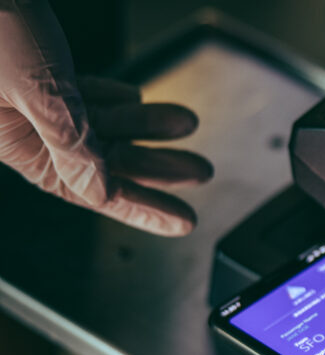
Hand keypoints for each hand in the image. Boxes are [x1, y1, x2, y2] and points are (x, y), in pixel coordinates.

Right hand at [0, 0, 211, 235]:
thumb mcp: (41, 92)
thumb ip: (72, 145)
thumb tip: (101, 194)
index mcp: (14, 142)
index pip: (89, 190)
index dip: (141, 206)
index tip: (183, 220)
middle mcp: (20, 123)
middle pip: (101, 159)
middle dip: (154, 165)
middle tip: (200, 170)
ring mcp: (27, 91)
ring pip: (97, 121)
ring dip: (144, 124)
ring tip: (186, 122)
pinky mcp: (34, 58)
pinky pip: (78, 90)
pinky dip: (111, 95)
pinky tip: (136, 95)